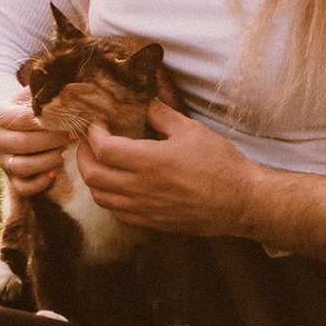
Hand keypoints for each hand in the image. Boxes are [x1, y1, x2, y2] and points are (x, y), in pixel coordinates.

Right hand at [0, 98, 68, 194]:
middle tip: (73, 137)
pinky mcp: (10, 178)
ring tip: (65, 153)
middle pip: (24, 143)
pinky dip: (40, 182)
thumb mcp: (34, 96)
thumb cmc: (33, 110)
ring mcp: (2, 160)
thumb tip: (68, 86)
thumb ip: (45, 89)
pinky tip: (55, 172)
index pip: (25, 119)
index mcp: (0, 115)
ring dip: (48, 161)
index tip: (71, 121)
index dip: (51, 122)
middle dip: (53, 141)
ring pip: (22, 166)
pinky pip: (23, 187)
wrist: (20, 130)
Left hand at [80, 101, 256, 233]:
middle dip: (83, 156)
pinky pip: (118, 213)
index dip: (93, 134)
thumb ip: (161, 115)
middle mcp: (142, 188)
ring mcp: (146, 209)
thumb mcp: (191, 129)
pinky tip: (119, 186)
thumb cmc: (220, 163)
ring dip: (94, 178)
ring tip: (100, 163)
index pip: (103, 149)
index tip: (97, 125)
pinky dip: (110, 198)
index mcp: (150, 161)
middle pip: (92, 175)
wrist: (241, 201)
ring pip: (100, 198)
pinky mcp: (153, 222)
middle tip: (89, 143)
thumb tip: (144, 102)